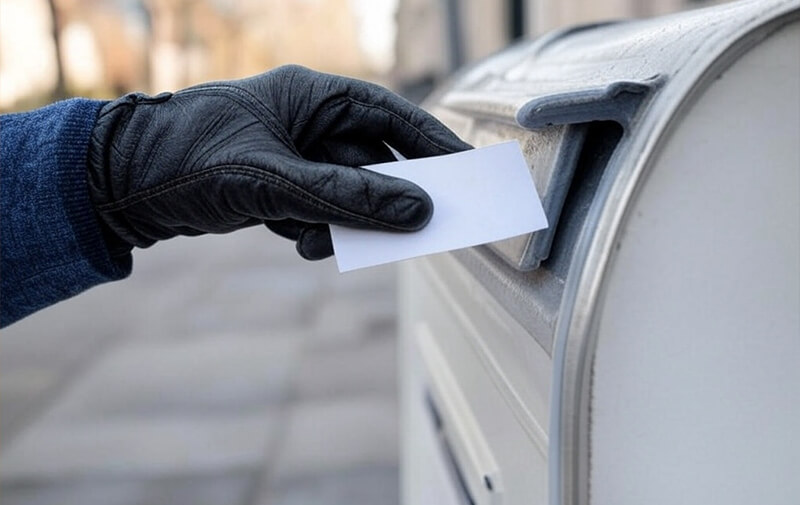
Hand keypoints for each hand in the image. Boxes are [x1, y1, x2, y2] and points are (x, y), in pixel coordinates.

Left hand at [87, 65, 469, 259]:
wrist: (120, 184)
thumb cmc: (189, 158)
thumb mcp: (273, 179)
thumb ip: (347, 196)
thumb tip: (416, 210)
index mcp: (310, 96)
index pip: (388, 113)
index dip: (430, 139)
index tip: (465, 168)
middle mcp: (307, 122)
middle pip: (373, 159)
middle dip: (385, 196)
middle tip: (418, 226)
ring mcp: (294, 156)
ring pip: (348, 192)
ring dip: (343, 221)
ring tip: (317, 240)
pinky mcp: (279, 187)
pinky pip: (322, 211)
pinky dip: (316, 230)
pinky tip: (295, 238)